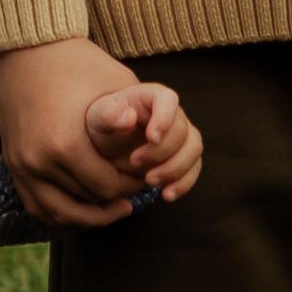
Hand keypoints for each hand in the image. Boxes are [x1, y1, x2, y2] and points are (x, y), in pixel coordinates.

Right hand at [0, 38, 177, 230]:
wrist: (28, 49)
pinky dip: (63, 213)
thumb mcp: (114, 85)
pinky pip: (39, 207)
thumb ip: (138, 114)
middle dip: (115, 198)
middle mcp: (39, 161)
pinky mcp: (12, 166)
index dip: (133, 185)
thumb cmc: (79, 64)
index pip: (109, 187)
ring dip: (91, 215)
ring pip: (62, 214)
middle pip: (88, 200)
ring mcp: (21, 166)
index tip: (146, 176)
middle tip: (136, 188)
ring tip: (115, 208)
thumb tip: (155, 139)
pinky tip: (85, 207)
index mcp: (66, 145)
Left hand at [83, 77, 201, 204]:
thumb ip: (108, 115)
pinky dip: (183, 184)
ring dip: (175, 169)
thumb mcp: (98, 120)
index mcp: (151, 97)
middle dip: (161, 151)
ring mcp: (182, 136)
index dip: (164, 118)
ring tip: (150, 181)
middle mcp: (172, 114)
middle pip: (182, 130)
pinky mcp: (184, 157)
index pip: (168, 100)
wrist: (107, 149)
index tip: (152, 138)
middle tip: (135, 162)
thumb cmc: (103, 128)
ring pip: (193, 150)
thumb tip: (128, 116)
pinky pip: (193, 170)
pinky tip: (166, 195)